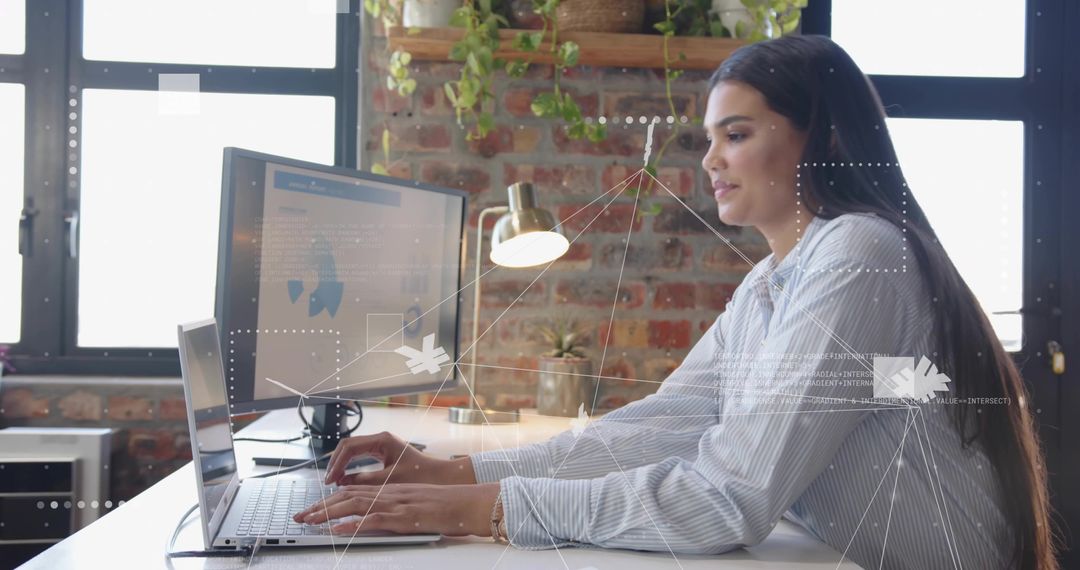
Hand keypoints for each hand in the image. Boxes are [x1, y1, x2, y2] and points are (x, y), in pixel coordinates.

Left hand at [293, 482, 500, 536]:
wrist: (467, 502)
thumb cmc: (446, 504)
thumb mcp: (415, 504)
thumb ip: (394, 508)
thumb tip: (373, 519)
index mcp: (390, 489)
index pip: (353, 492)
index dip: (329, 500)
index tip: (312, 509)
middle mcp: (388, 493)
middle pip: (347, 496)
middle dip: (320, 507)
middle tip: (300, 517)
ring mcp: (395, 503)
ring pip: (354, 504)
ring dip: (328, 513)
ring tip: (310, 522)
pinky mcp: (403, 516)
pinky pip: (373, 519)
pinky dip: (353, 523)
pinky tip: (339, 529)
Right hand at [322, 431, 475, 485]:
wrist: (439, 476)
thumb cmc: (419, 476)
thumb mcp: (388, 481)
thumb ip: (363, 480)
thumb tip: (342, 482)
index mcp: (382, 440)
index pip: (350, 446)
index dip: (336, 463)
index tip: (330, 478)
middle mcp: (380, 439)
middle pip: (348, 446)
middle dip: (336, 462)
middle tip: (329, 480)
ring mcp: (381, 444)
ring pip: (353, 450)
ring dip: (342, 464)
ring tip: (334, 480)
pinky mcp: (383, 452)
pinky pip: (360, 456)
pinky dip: (350, 466)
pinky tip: (345, 479)